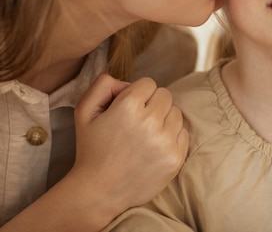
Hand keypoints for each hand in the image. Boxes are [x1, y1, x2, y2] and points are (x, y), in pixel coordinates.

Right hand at [72, 74, 188, 212]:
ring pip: (176, 113)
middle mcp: (150, 121)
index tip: (129, 108)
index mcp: (128, 106)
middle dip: (152, 104)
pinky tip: (153, 147)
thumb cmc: (91, 150)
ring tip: (145, 135)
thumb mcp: (84, 111)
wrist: (98, 192)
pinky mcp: (176, 158)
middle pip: (165, 95)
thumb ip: (103, 85)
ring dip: (164, 120)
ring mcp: (165, 141)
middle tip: (137, 121)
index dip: (137, 94)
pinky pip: (184, 133)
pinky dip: (172, 137)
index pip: (149, 83)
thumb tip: (127, 82)